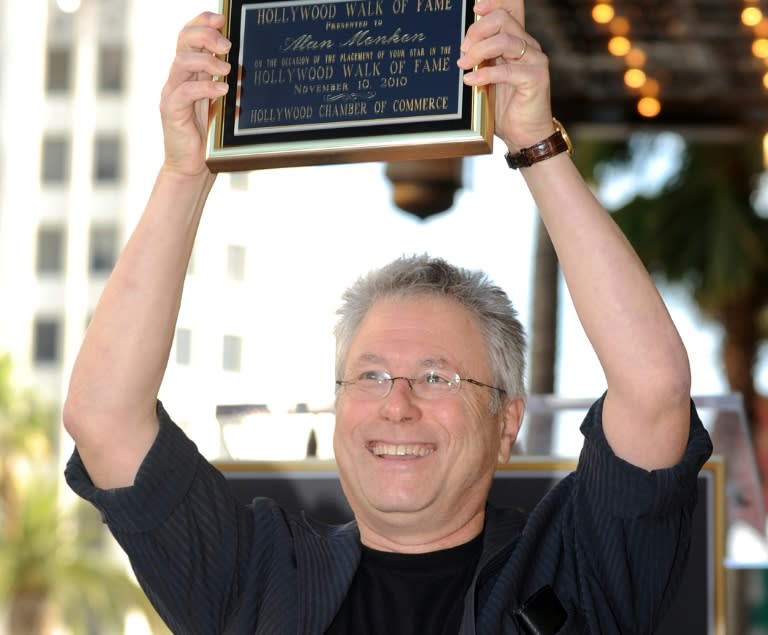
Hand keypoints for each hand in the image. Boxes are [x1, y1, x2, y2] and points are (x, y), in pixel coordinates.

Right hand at [159, 12, 231, 177]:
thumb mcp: (221, 104)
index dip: (202, 22)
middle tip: (227, 45)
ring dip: (207, 60)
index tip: (222, 19)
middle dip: (206, 36)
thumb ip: (226, 83)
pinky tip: (223, 90)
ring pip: (182, 61)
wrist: (192, 166)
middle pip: (183, 41)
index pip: (189, 36)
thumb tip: (247, 66)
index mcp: (190, 72)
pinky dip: (205, 87)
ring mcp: (172, 93)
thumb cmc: (209, 136)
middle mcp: (178, 78)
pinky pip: (184, 92)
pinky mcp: (170, 111)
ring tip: (227, 69)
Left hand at [458, 0, 553, 151]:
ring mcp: (535, 61)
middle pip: (503, 19)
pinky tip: (470, 80)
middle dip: (477, 31)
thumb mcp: (489, 78)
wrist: (524, 134)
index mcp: (518, 42)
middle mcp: (529, 46)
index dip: (494, 1)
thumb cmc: (505, 108)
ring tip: (463, 65)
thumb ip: (482, 60)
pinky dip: (484, 74)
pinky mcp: (536, 78)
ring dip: (479, 51)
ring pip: (505, 40)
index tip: (476, 7)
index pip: (511, 8)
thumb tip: (460, 48)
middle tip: (463, 49)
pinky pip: (507, 70)